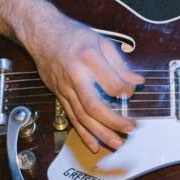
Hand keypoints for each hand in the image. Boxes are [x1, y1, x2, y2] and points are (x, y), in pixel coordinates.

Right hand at [26, 14, 143, 151]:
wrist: (41, 34)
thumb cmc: (73, 36)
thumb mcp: (101, 42)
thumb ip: (120, 64)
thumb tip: (137, 81)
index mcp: (89, 58)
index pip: (111, 83)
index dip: (125, 91)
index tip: (133, 92)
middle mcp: (75, 76)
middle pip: (94, 106)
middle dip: (113, 121)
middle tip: (130, 128)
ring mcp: (65, 88)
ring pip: (82, 116)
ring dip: (100, 133)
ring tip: (116, 143)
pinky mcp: (59, 96)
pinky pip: (72, 118)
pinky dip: (83, 133)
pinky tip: (94, 145)